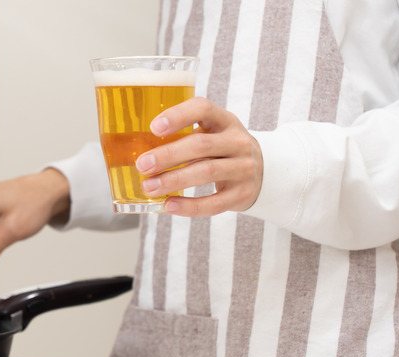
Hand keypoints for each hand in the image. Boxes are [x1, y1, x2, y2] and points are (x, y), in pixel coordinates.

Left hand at [135, 97, 262, 215]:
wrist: (263, 173)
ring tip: (149, 187)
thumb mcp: (211, 133)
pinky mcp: (242, 194)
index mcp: (224, 121)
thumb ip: (183, 136)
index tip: (154, 127)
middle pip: (201, 145)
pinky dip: (190, 206)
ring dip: (174, 180)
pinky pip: (214, 203)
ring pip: (207, 172)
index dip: (178, 115)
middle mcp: (238, 142)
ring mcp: (243, 168)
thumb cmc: (221, 150)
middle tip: (142, 165)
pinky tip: (169, 205)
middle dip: (168, 155)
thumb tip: (134, 151)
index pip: (204, 109)